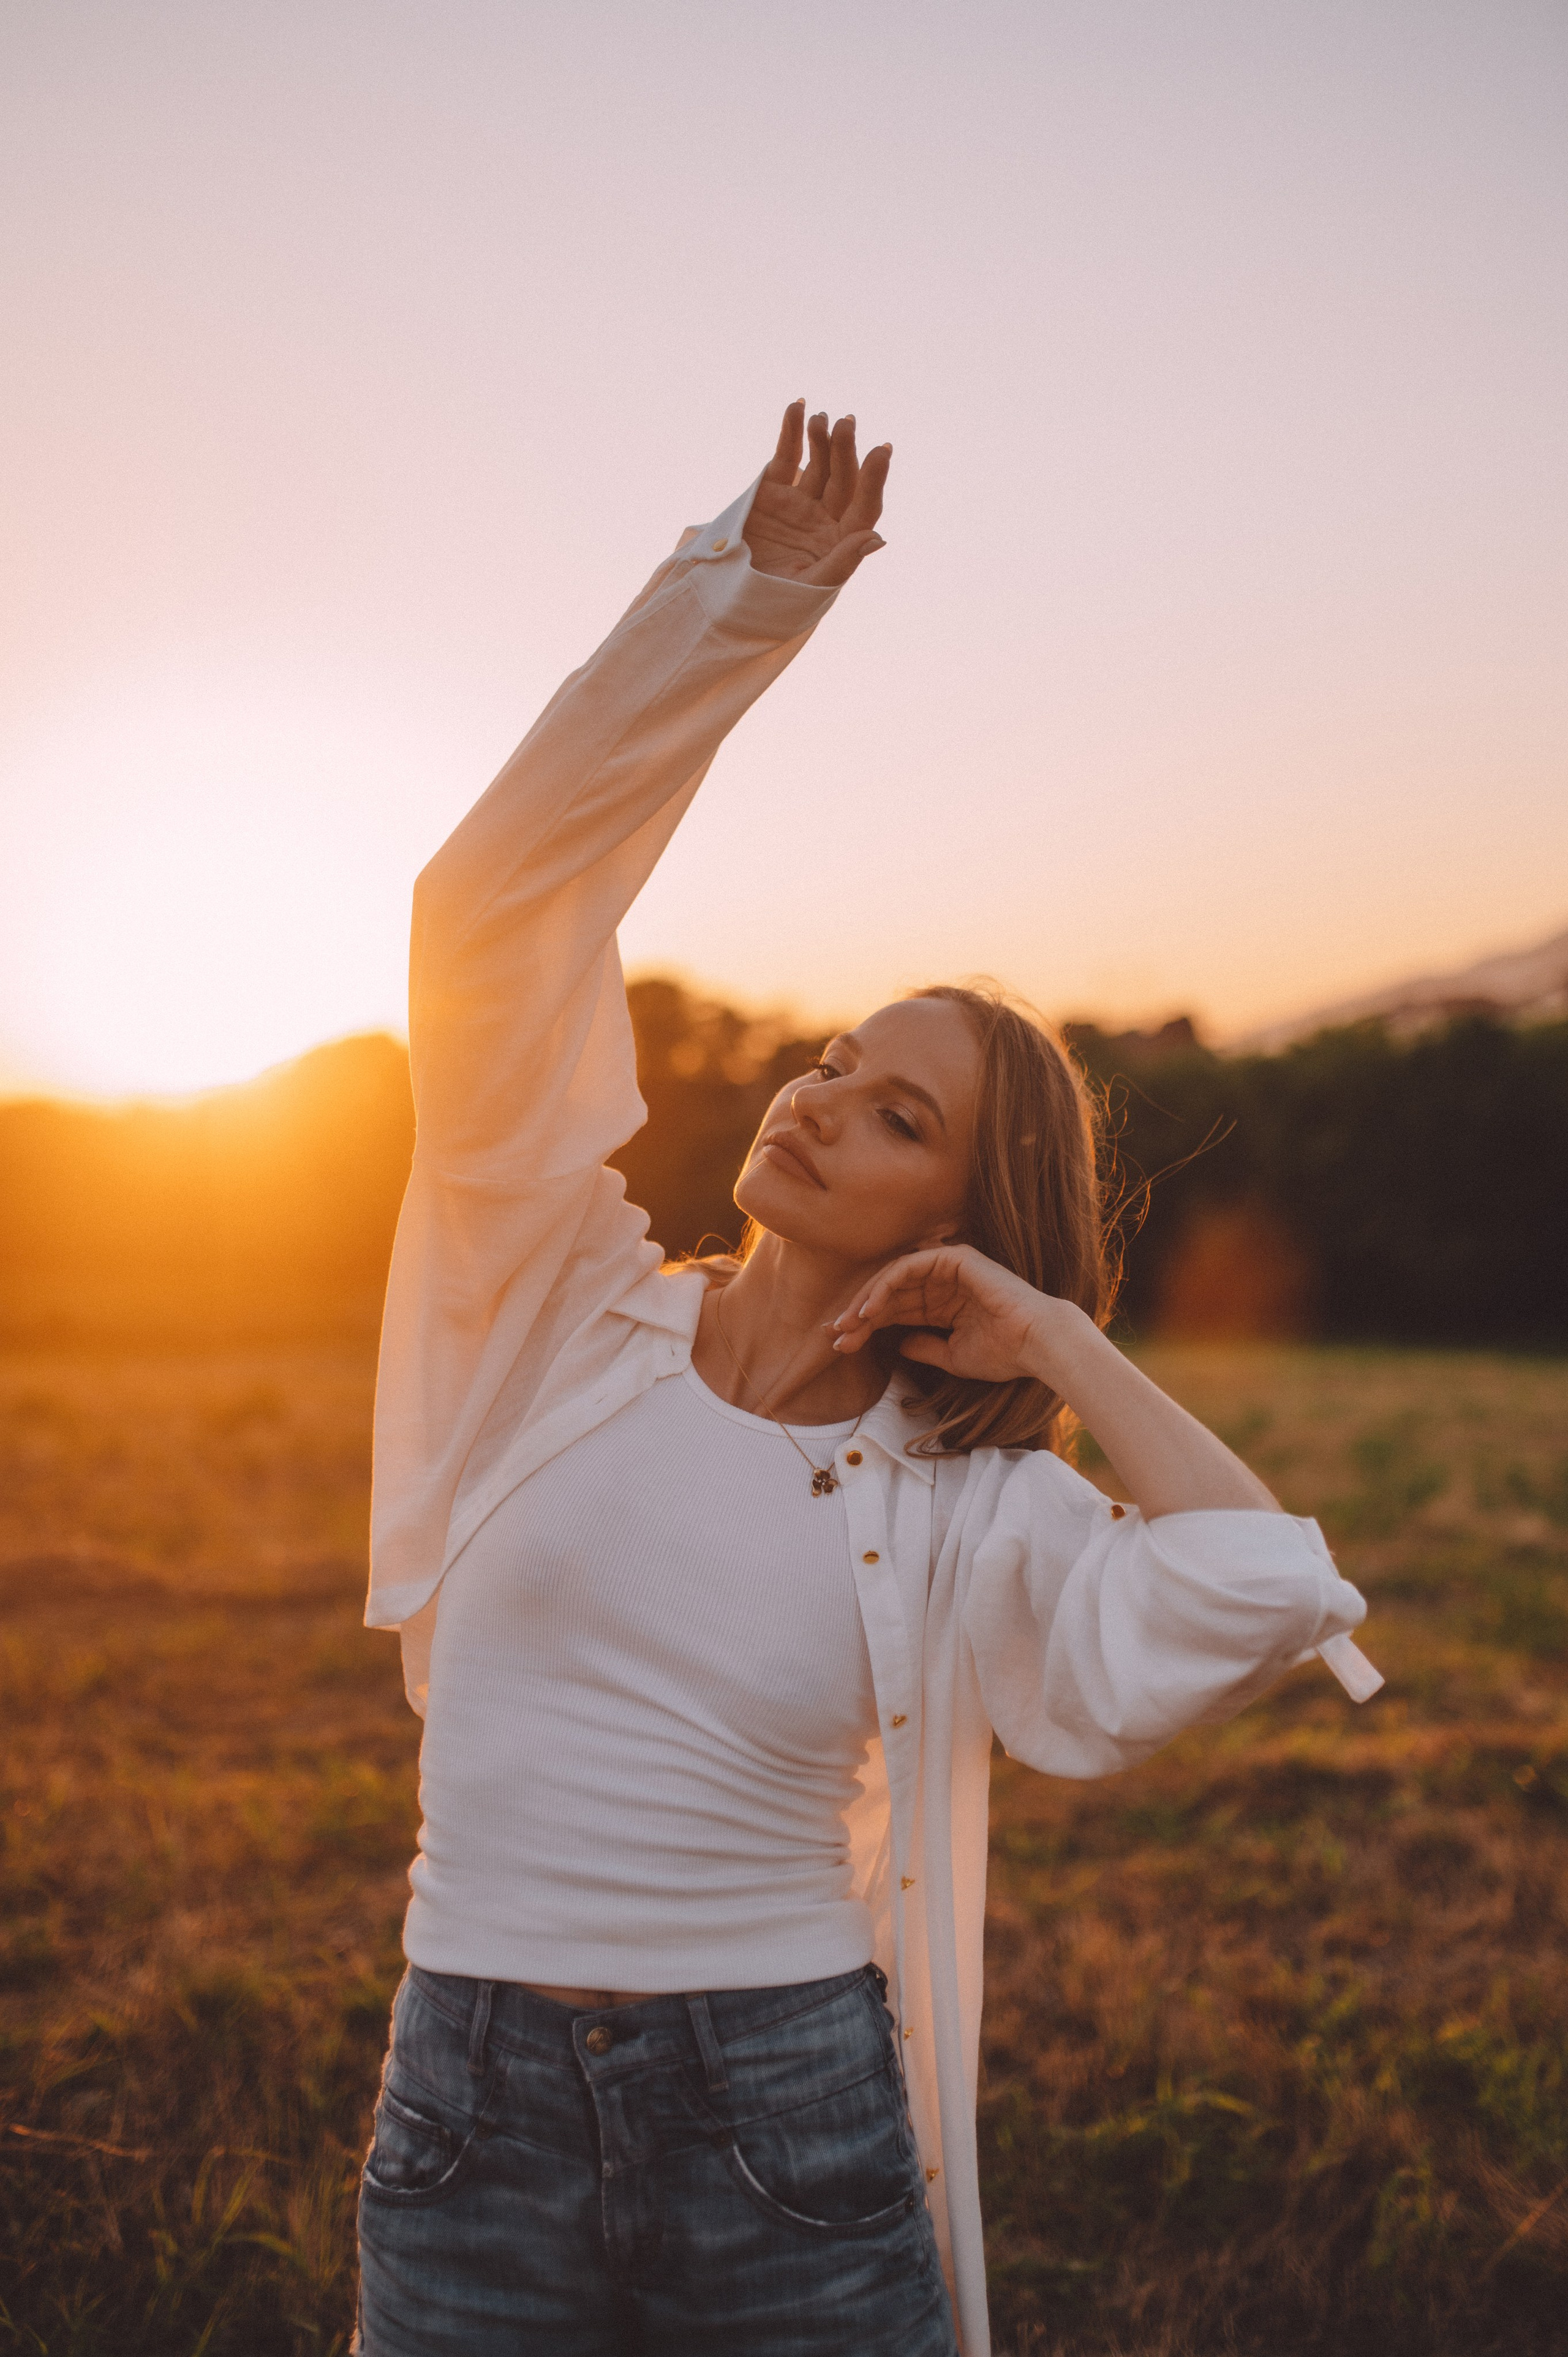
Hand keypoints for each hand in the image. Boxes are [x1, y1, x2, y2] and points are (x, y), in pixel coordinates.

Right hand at [743, 400, 890, 587]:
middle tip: (845, 424)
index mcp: (841, 541)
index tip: (881, 451)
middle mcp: (826, 518)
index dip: (874, 480)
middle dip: (845, 451)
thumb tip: (876, 538)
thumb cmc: (775, 601)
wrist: (727, 594)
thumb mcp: (810, 586)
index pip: (865, 507)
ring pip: (818, 463)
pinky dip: (791, 431)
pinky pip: (787, 456)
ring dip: (822, 438)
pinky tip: (797, 406)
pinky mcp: (774, 490)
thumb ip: (842, 562)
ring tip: (821, 419)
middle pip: (843, 479)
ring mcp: (801, 501)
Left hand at [830, 1244, 1071, 1382]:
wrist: (1037, 1345)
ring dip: (867, 1300)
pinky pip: (909, 1267)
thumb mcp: (953, 1356)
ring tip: (847, 1324)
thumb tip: (899, 1345)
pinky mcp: (954, 1257)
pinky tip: (870, 1310)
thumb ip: (924, 1348)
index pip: (896, 1310)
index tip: (841, 1344)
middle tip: (833, 1334)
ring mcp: (949, 1266)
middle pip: (890, 1294)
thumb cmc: (1004, 1353)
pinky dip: (886, 1286)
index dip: (867, 1326)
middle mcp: (943, 1281)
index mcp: (944, 1303)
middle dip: (858, 1314)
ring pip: (894, 1277)